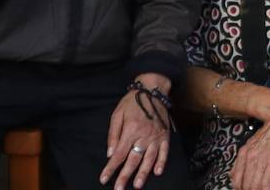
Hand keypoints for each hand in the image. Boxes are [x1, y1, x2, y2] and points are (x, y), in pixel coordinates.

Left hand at [100, 74, 172, 189]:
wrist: (152, 89)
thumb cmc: (132, 102)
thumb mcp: (117, 114)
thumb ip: (113, 134)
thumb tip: (110, 153)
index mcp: (130, 130)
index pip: (119, 154)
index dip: (111, 168)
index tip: (104, 179)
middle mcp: (143, 136)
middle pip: (133, 160)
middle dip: (125, 176)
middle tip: (118, 189)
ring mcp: (156, 136)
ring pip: (149, 159)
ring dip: (143, 173)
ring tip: (137, 185)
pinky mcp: (164, 135)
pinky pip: (164, 151)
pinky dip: (162, 162)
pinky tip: (157, 172)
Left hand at [229, 108, 269, 189]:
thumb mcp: (255, 143)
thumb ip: (247, 157)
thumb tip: (240, 172)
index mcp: (245, 152)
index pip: (235, 178)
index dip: (239, 189)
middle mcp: (250, 156)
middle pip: (244, 184)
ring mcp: (261, 158)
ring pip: (253, 185)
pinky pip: (266, 181)